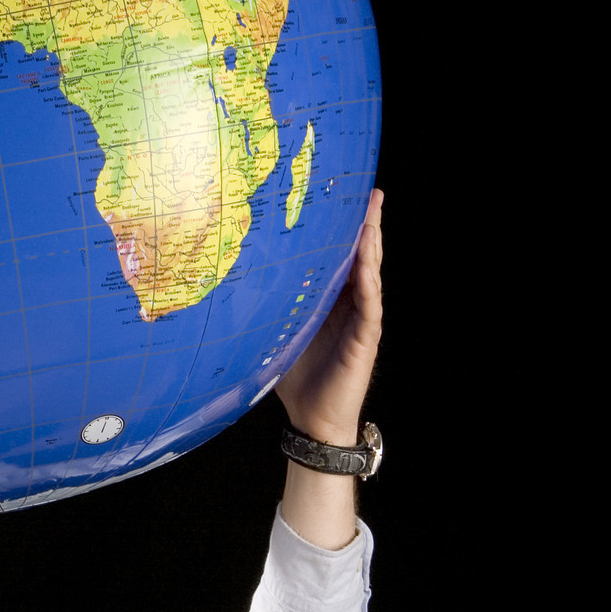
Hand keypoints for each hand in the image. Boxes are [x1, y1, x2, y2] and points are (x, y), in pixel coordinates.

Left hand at [278, 188, 382, 443]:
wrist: (312, 420)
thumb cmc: (296, 377)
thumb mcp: (280, 330)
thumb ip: (272, 305)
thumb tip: (237, 279)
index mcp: (332, 300)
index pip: (341, 256)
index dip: (344, 228)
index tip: (344, 196)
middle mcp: (351, 305)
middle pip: (362, 257)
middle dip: (367, 224)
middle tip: (372, 191)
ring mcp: (361, 321)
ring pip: (370, 274)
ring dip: (373, 244)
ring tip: (374, 215)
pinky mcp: (365, 339)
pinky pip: (369, 304)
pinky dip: (368, 280)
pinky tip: (366, 260)